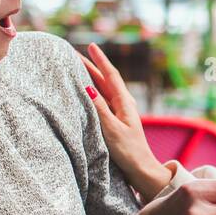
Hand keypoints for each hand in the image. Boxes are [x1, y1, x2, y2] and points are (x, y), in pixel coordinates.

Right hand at [82, 42, 171, 198]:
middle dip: (92, 66)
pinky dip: (93, 91)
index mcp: (125, 103)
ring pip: (103, 89)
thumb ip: (100, 109)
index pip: (111, 76)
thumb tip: (88, 88)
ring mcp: (120, 112)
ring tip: (78, 67)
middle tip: (75, 54)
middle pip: (105, 80)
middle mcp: (124, 104)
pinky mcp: (116, 120)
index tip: (91, 46)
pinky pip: (103, 100)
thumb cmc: (128, 151)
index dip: (100, 60)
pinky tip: (86, 90)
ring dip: (91, 77)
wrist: (141, 169)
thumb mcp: (112, 129)